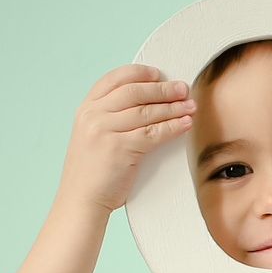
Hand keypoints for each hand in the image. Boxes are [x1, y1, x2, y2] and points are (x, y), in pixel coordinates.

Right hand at [58, 65, 193, 213]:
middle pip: (134, 92)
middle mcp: (93, 115)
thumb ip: (109, 116)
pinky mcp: (120, 148)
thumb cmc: (91, 171)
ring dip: (173, 107)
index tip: (158, 74)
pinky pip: (153, 133)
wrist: (81, 199)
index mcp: (86, 108)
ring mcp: (104, 131)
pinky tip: (185, 124)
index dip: (139, 73)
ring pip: (147, 112)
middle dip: (163, 89)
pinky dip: (173, 127)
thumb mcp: (91, 134)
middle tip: (183, 88)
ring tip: (190, 106)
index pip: (114, 79)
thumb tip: (146, 101)